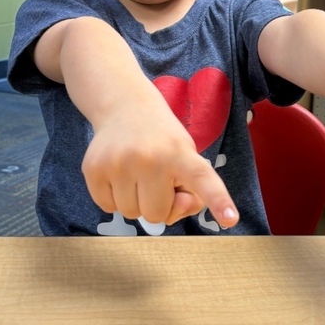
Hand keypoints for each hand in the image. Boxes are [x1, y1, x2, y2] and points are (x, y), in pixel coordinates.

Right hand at [81, 99, 238, 228]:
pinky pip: (107, 207)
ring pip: (130, 214)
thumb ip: (190, 191)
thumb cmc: (162, 140)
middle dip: (158, 204)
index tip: (231, 218)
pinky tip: (119, 174)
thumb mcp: (187, 155)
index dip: (218, 200)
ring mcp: (118, 163)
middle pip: (156, 215)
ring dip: (135, 201)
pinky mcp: (93, 168)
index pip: (202, 179)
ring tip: (137, 173)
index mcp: (180, 153)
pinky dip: (114, 198)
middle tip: (156, 178)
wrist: (123, 106)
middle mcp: (150, 157)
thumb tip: (171, 212)